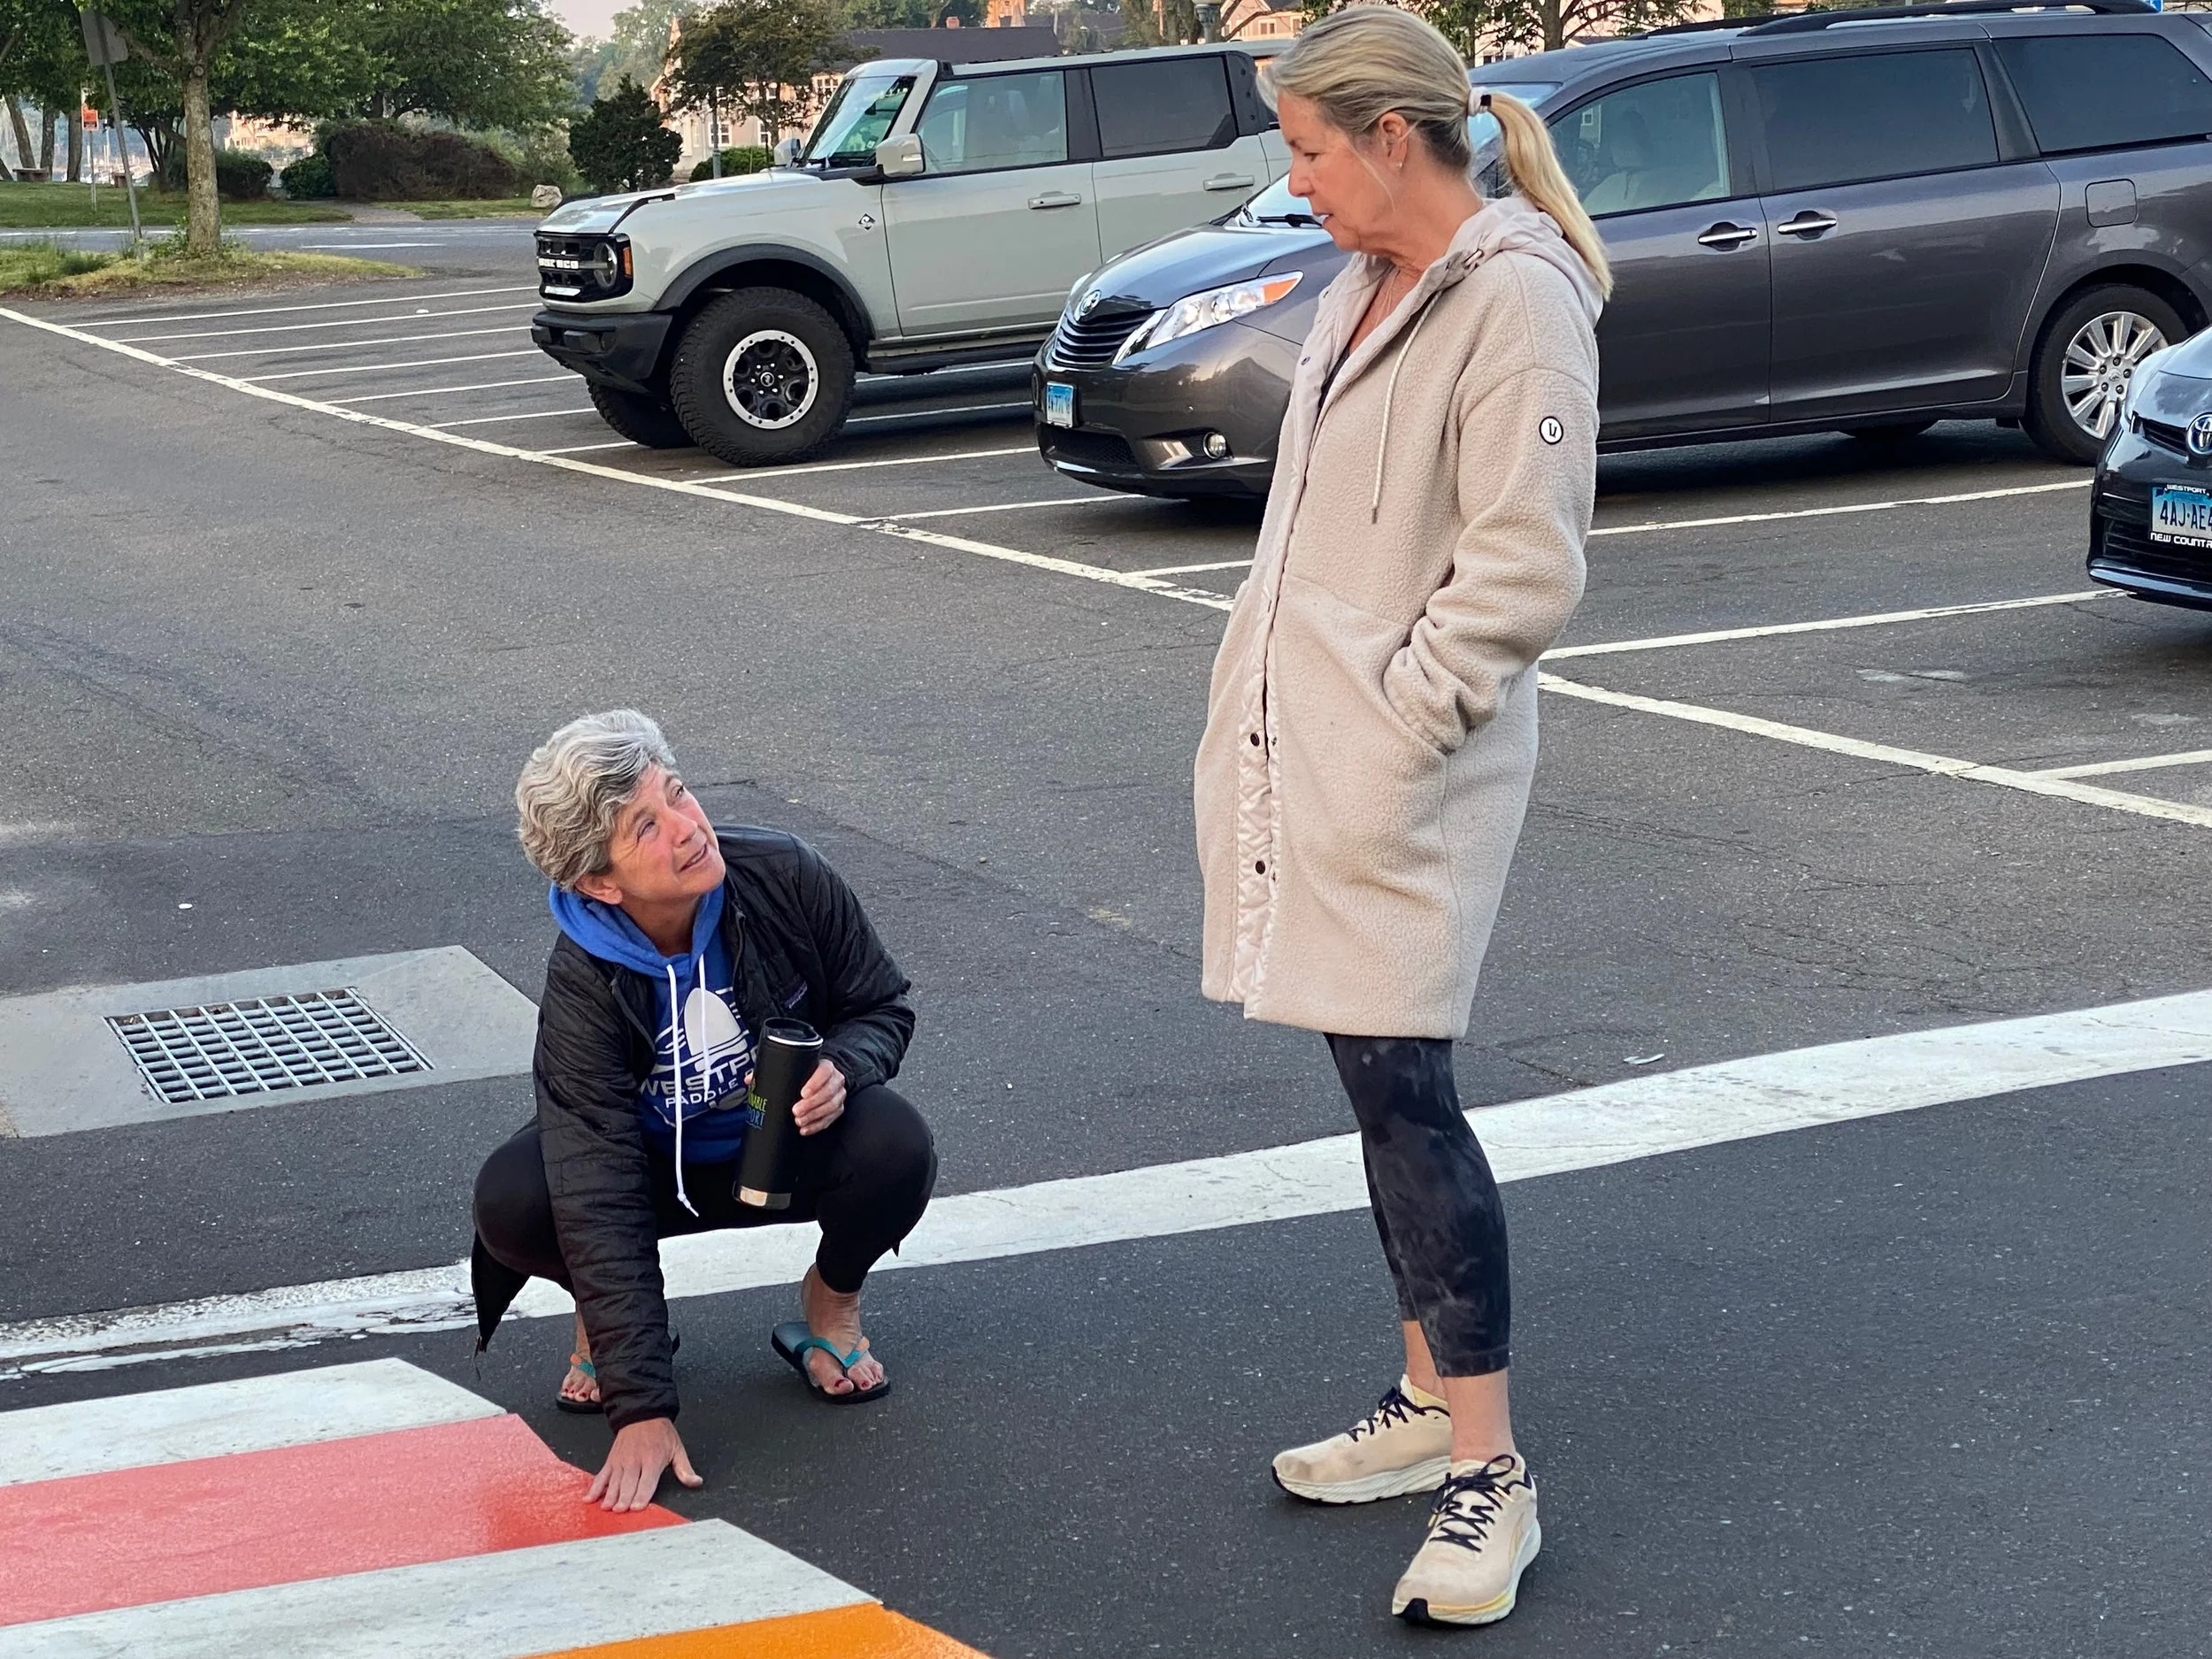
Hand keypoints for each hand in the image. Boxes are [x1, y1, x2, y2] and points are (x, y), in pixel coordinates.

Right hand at [585, 1417, 701, 1511]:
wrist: (643, 1414)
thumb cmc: (661, 1434)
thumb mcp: (678, 1449)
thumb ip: (685, 1469)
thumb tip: (696, 1482)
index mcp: (653, 1460)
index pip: (647, 1481)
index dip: (642, 1495)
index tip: (636, 1507)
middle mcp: (635, 1461)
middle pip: (629, 1484)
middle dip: (624, 1499)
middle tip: (620, 1511)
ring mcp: (621, 1461)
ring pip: (614, 1482)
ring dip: (610, 1496)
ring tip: (606, 1508)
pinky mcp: (611, 1460)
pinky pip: (602, 1475)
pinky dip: (595, 1487)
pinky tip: (589, 1498)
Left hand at [793, 1057, 846, 1135]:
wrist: (820, 1081)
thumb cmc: (805, 1075)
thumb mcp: (799, 1069)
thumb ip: (788, 1072)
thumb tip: (765, 1079)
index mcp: (827, 1067)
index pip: (825, 1072)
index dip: (815, 1083)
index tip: (802, 1093)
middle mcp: (836, 1080)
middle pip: (828, 1092)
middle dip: (811, 1104)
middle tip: (796, 1111)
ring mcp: (839, 1095)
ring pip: (831, 1106)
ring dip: (813, 1116)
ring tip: (799, 1121)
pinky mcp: (838, 1108)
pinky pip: (830, 1119)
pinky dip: (816, 1126)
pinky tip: (805, 1129)